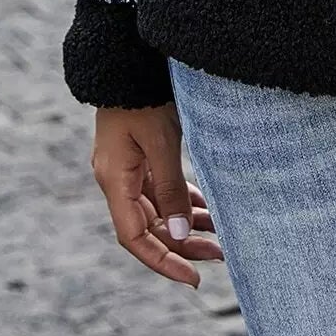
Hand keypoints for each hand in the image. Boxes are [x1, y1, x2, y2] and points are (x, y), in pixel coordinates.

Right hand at [92, 102, 225, 286]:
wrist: (127, 58)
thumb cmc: (143, 96)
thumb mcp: (161, 142)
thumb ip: (170, 188)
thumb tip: (179, 234)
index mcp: (115, 180)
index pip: (135, 238)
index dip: (163, 261)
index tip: (192, 277)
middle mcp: (117, 180)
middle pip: (149, 227)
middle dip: (182, 244)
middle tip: (220, 254)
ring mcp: (127, 168)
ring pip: (157, 209)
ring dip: (185, 223)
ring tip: (220, 234)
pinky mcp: (139, 156)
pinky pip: (160, 190)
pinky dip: (181, 201)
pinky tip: (205, 208)